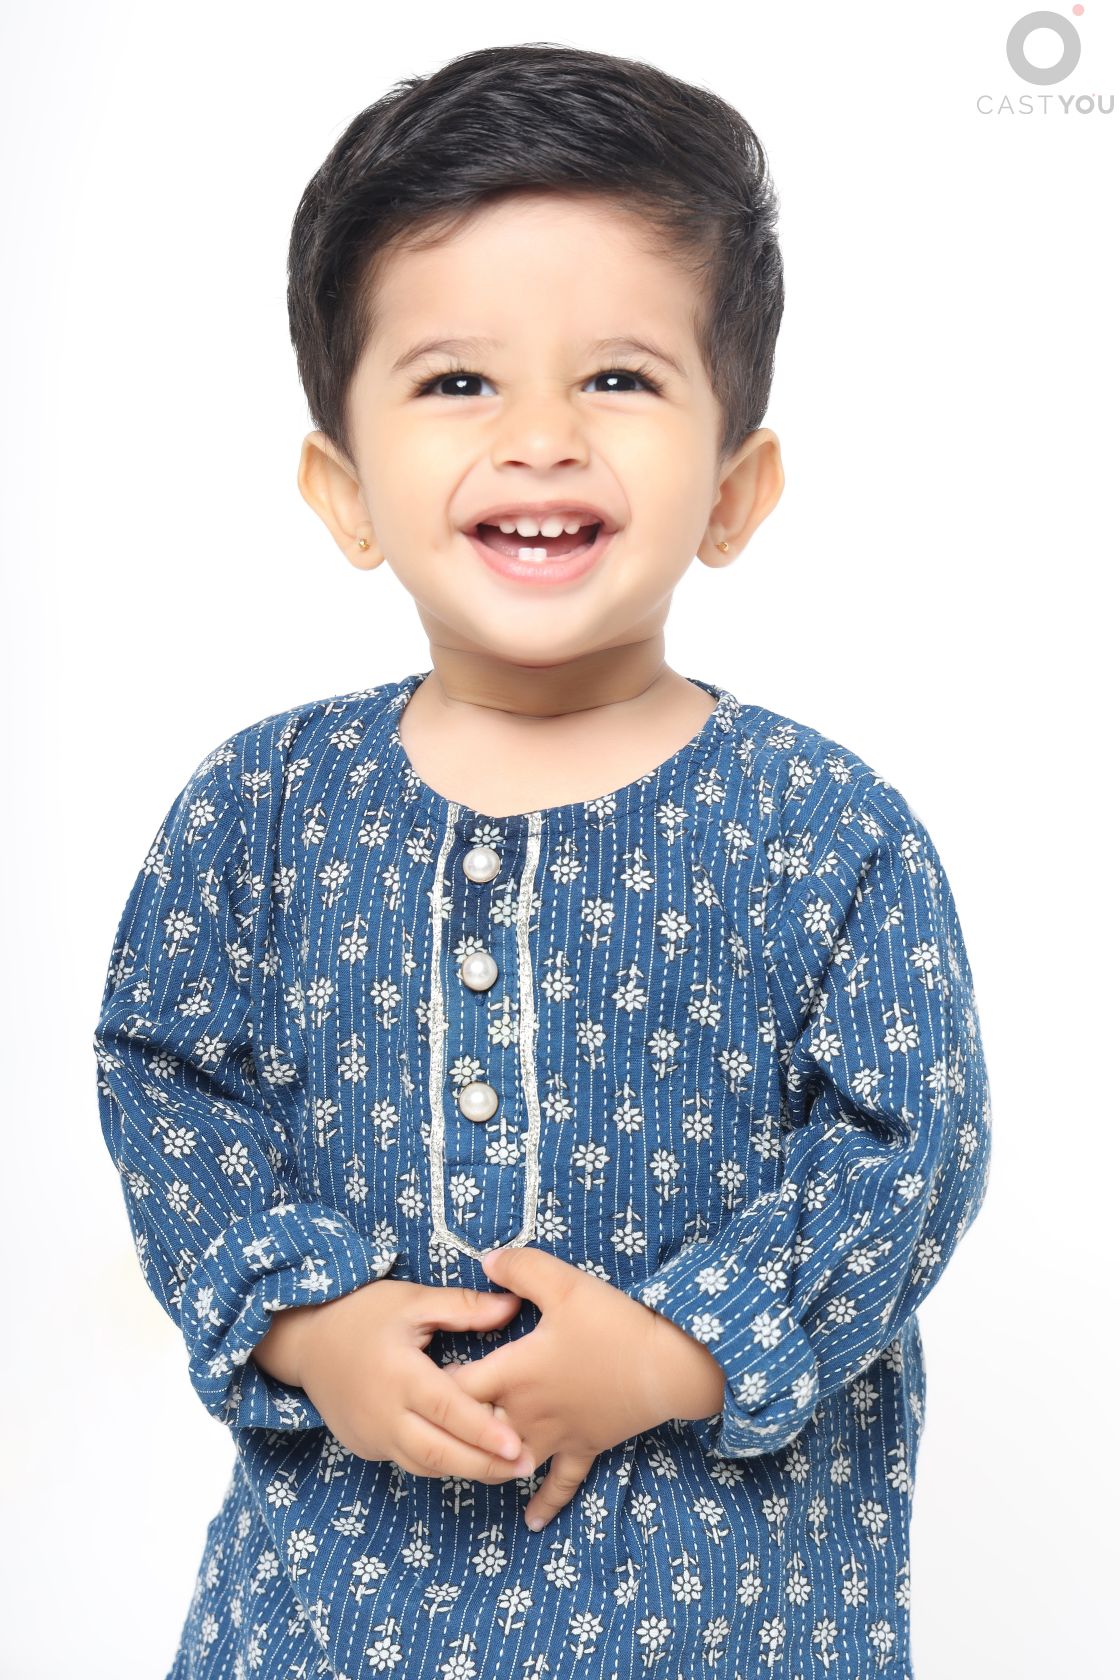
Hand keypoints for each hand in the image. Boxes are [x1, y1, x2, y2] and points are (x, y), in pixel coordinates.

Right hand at [256, 1279, 537, 1484]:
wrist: (305, 1341)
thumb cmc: (362, 1313)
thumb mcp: (412, 1301)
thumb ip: (462, 1307)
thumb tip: (512, 1307)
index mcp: (399, 1374)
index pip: (447, 1410)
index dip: (483, 1431)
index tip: (517, 1445)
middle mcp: (384, 1414)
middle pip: (440, 1452)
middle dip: (485, 1465)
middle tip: (528, 1466)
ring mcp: (372, 1436)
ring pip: (426, 1465)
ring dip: (467, 1470)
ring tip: (508, 1470)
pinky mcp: (366, 1446)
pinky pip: (409, 1462)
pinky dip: (440, 1463)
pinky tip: (470, 1459)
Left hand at [443, 1246, 724, 1528]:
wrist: (667, 1367)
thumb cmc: (613, 1324)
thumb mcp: (564, 1283)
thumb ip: (520, 1269)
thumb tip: (484, 1261)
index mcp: (514, 1372)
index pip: (456, 1386)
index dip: (430, 1385)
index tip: (413, 1379)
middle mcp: (526, 1412)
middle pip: (473, 1430)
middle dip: (451, 1428)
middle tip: (429, 1421)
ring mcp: (556, 1435)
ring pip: (508, 1461)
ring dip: (485, 1464)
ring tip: (464, 1464)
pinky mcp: (585, 1447)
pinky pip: (561, 1483)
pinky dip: (544, 1502)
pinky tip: (530, 1522)